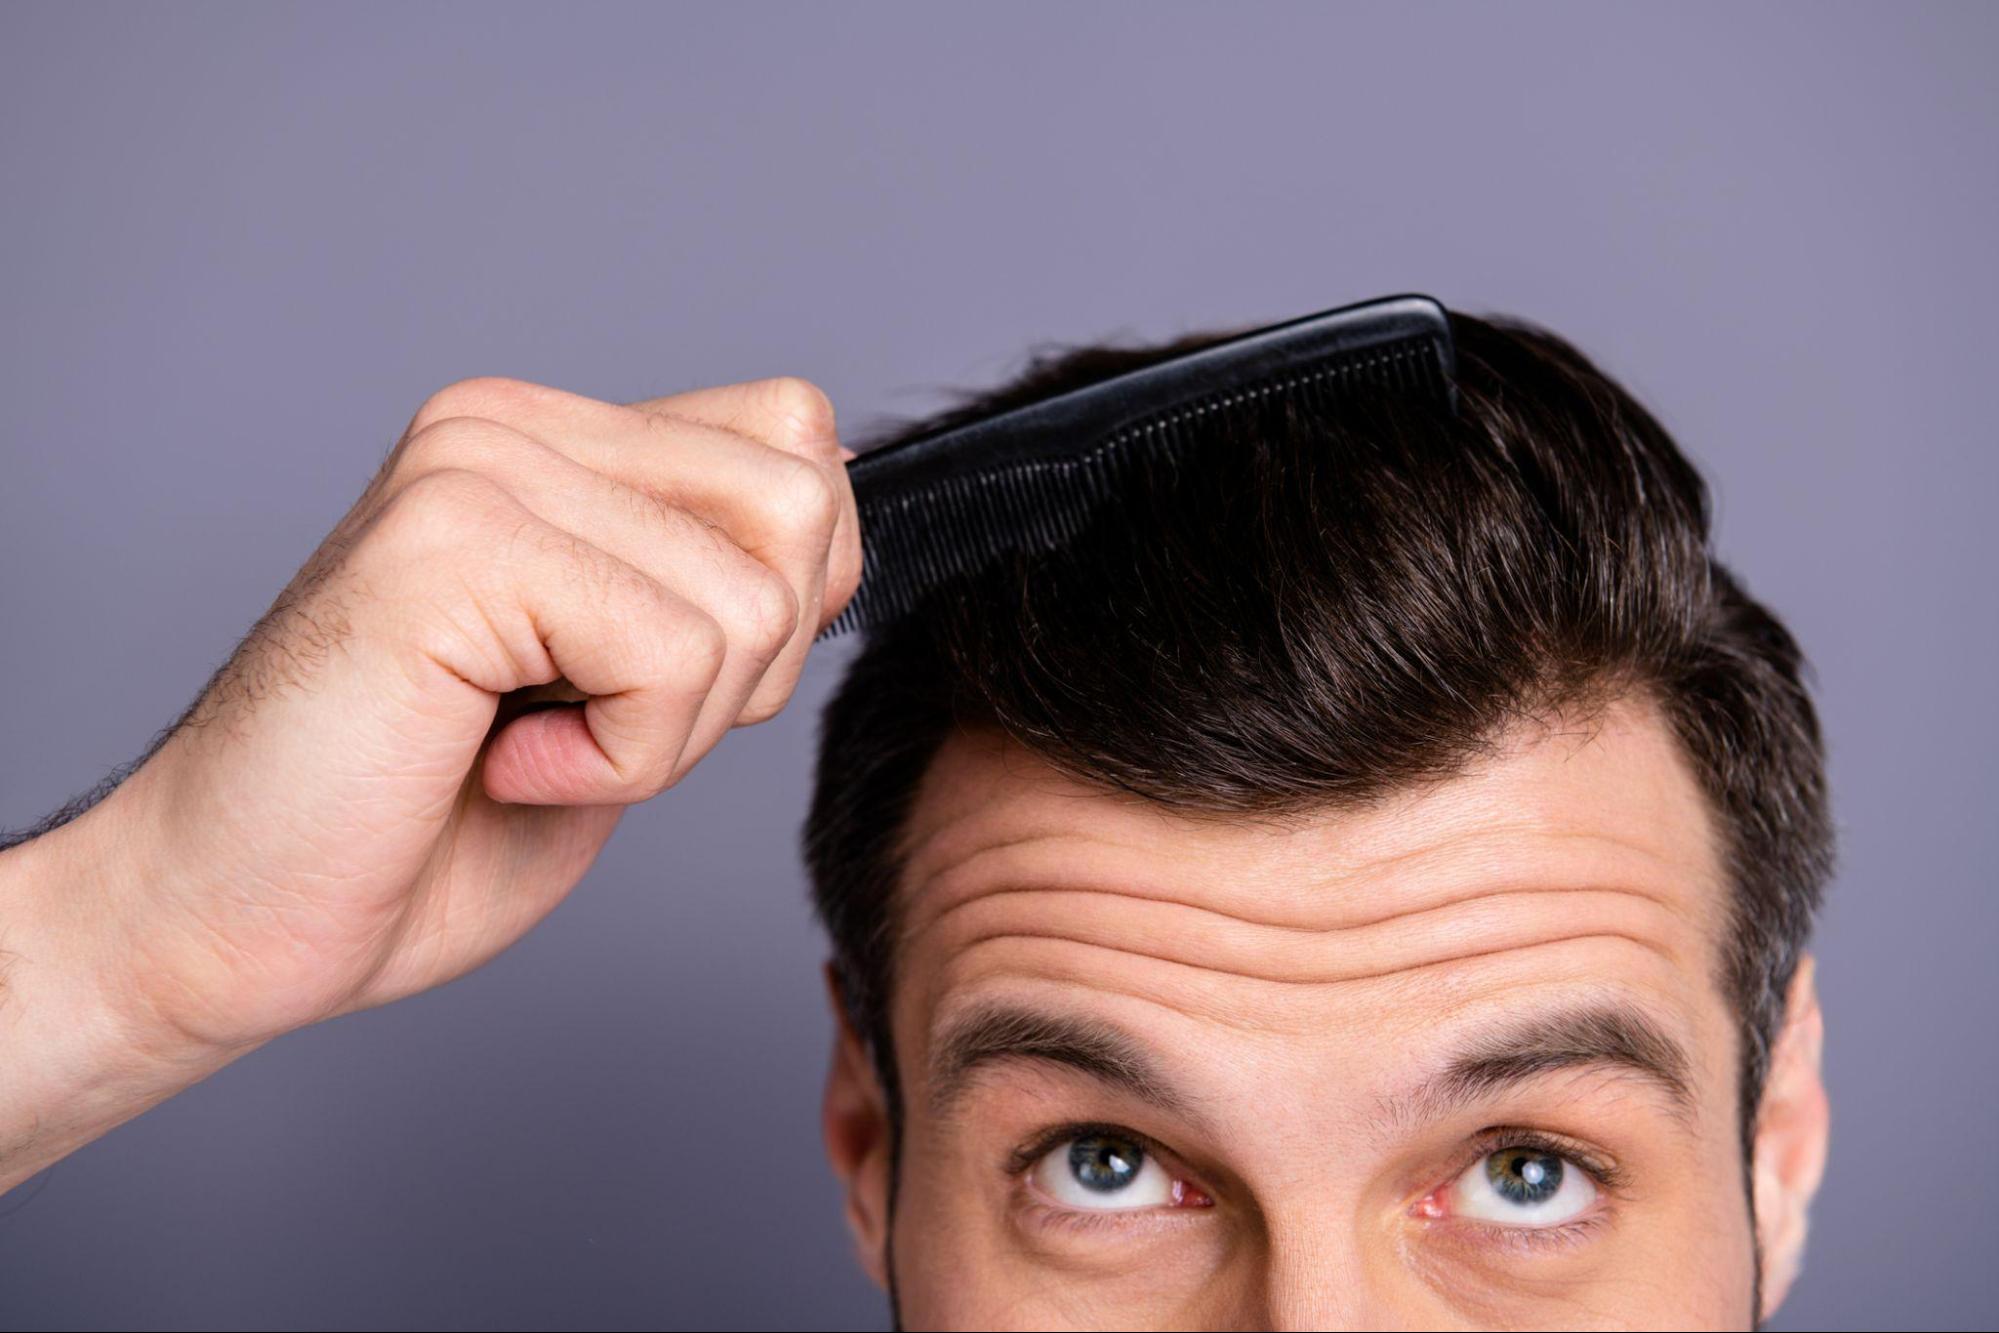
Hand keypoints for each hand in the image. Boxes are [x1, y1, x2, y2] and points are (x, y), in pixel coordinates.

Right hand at [1, 375, 859, 1173]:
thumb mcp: (622, 690)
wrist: (234, 919)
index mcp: (552, 443)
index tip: (666, 682)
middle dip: (747, 670)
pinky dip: (621, 758)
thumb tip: (837, 512)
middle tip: (600, 724)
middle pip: (799, 506)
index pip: (794, 440)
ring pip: (752, 597)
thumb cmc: (422, 825)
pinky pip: (677, 655)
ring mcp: (476, 471)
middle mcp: (508, 427)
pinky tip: (507, 766)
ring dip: (672, 729)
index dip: (791, 591)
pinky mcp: (452, 545)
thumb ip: (711, 586)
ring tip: (536, 748)